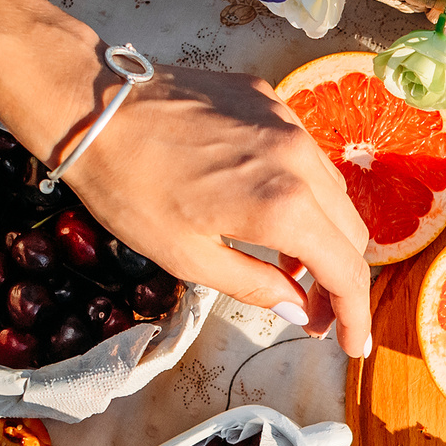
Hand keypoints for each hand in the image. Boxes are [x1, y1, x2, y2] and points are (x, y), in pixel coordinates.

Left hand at [54, 63, 372, 355]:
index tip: (352, 345)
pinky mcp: (270, 100)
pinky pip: (306, 156)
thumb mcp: (187, 256)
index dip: (354, 316)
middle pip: (352, 233)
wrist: (91, 103)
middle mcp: (299, 160)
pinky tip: (267, 208)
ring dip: (324, 236)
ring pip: (335, 193)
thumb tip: (297, 310)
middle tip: (312, 312)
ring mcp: (287, 123)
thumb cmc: (128, 187)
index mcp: (282, 205)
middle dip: (340, 281)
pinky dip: (303, 192)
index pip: (346, 271)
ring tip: (288, 265)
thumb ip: (255, 286)